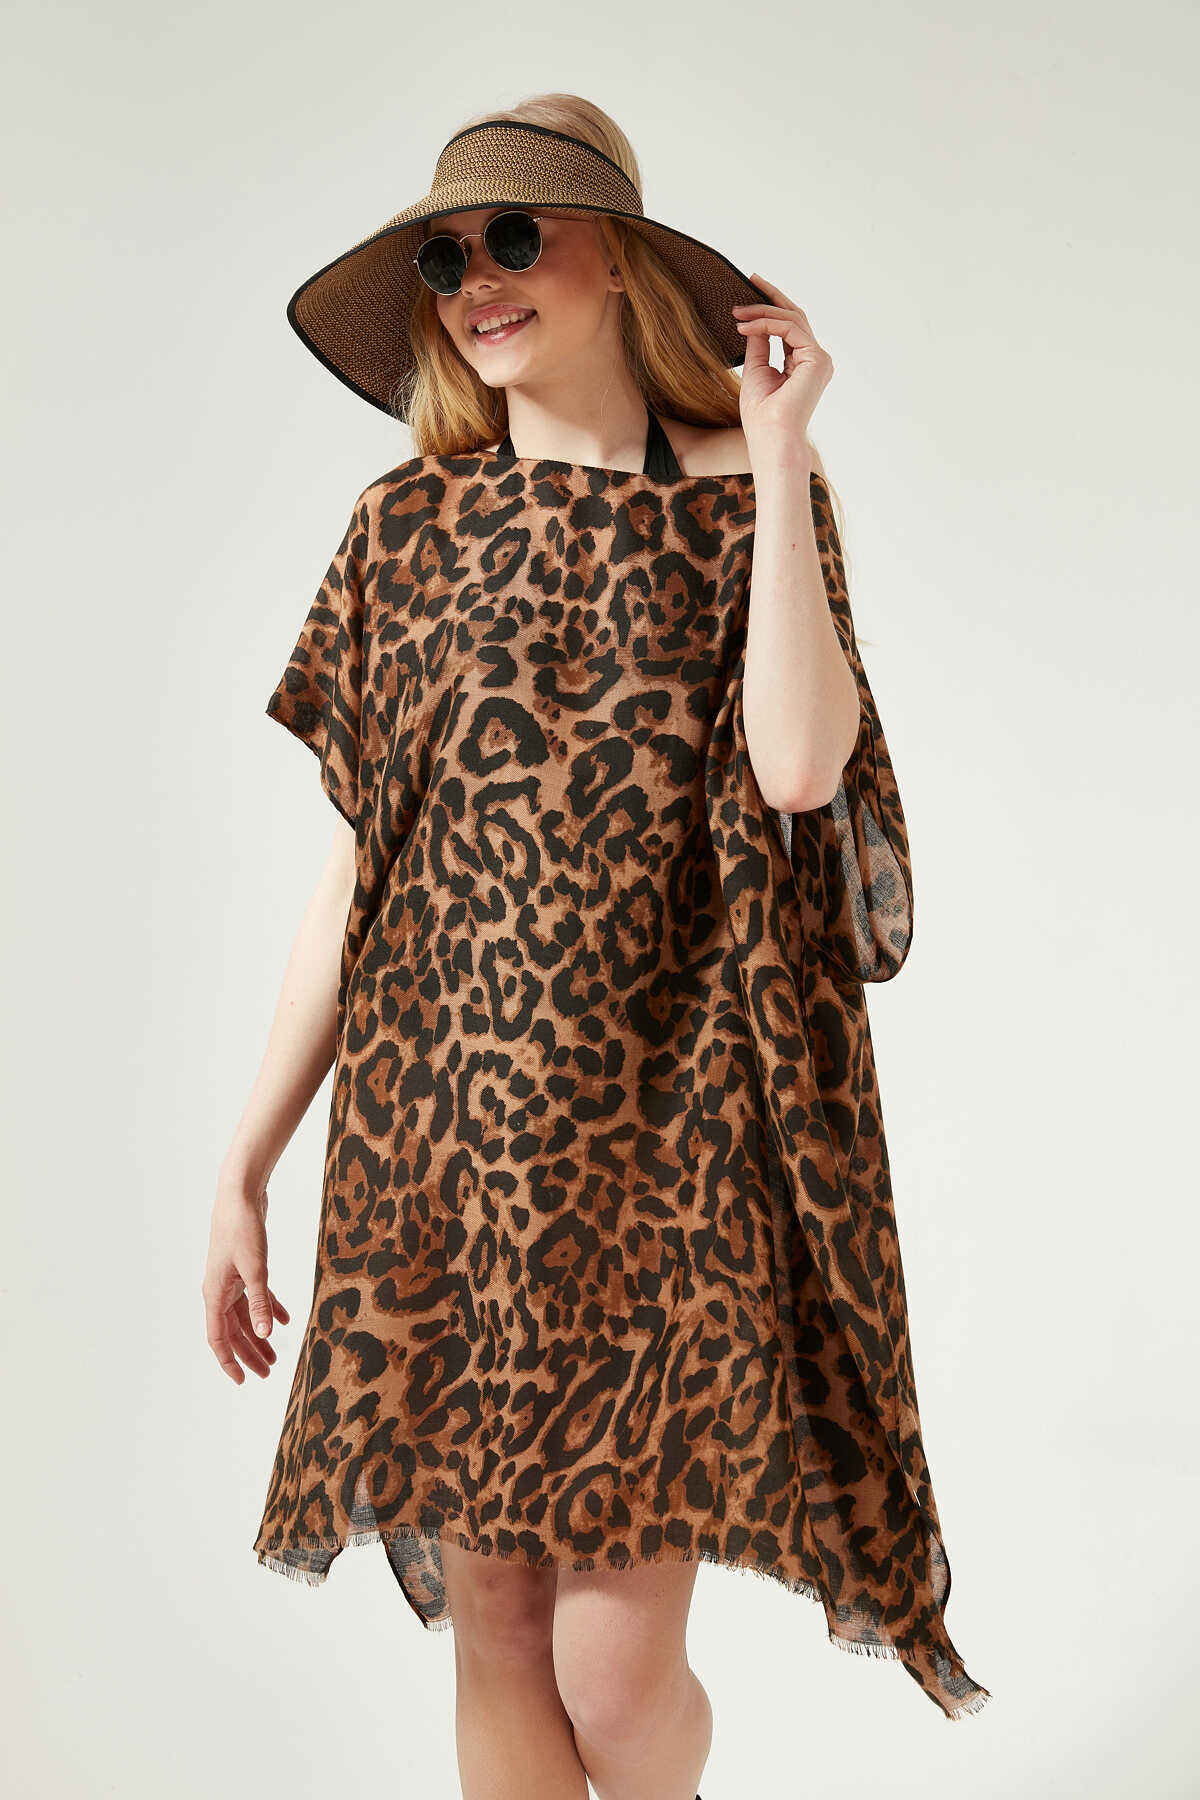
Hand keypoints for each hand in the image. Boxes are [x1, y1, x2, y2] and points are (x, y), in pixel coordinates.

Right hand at [202, 1174, 290, 1384]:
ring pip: (246, 1315)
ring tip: (276, 1354)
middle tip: (268, 1372)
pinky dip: (270, 1308)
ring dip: (261, 1334)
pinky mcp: (246, 1266)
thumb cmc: (242, 1229)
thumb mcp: (255, 1269)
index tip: (242, 1381)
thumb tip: (264, 1335)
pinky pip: (256, 1296)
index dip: (229, 1362)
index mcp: (215, 1294)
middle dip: (250, 1353)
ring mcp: (232, 1278)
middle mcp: (220, 1290)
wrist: (240, 1195)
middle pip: (234, 1331)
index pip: (218, 1338)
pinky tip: (287, 1319)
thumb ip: (259, 1303)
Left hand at [732, 273, 832, 465]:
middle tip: (751, 280)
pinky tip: (746, 325)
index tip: (751, 290)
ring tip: (739, 312)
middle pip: (795, 317)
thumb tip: (754, 322)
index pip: (789, 327)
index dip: (772, 307)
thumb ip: (759, 344)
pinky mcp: (816, 360)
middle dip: (771, 297)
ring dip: (763, 311)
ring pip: (792, 319)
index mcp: (802, 364)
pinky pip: (789, 329)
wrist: (770, 438)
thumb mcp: (755, 370)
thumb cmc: (761, 416)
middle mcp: (814, 360)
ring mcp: (818, 360)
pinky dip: (766, 323)